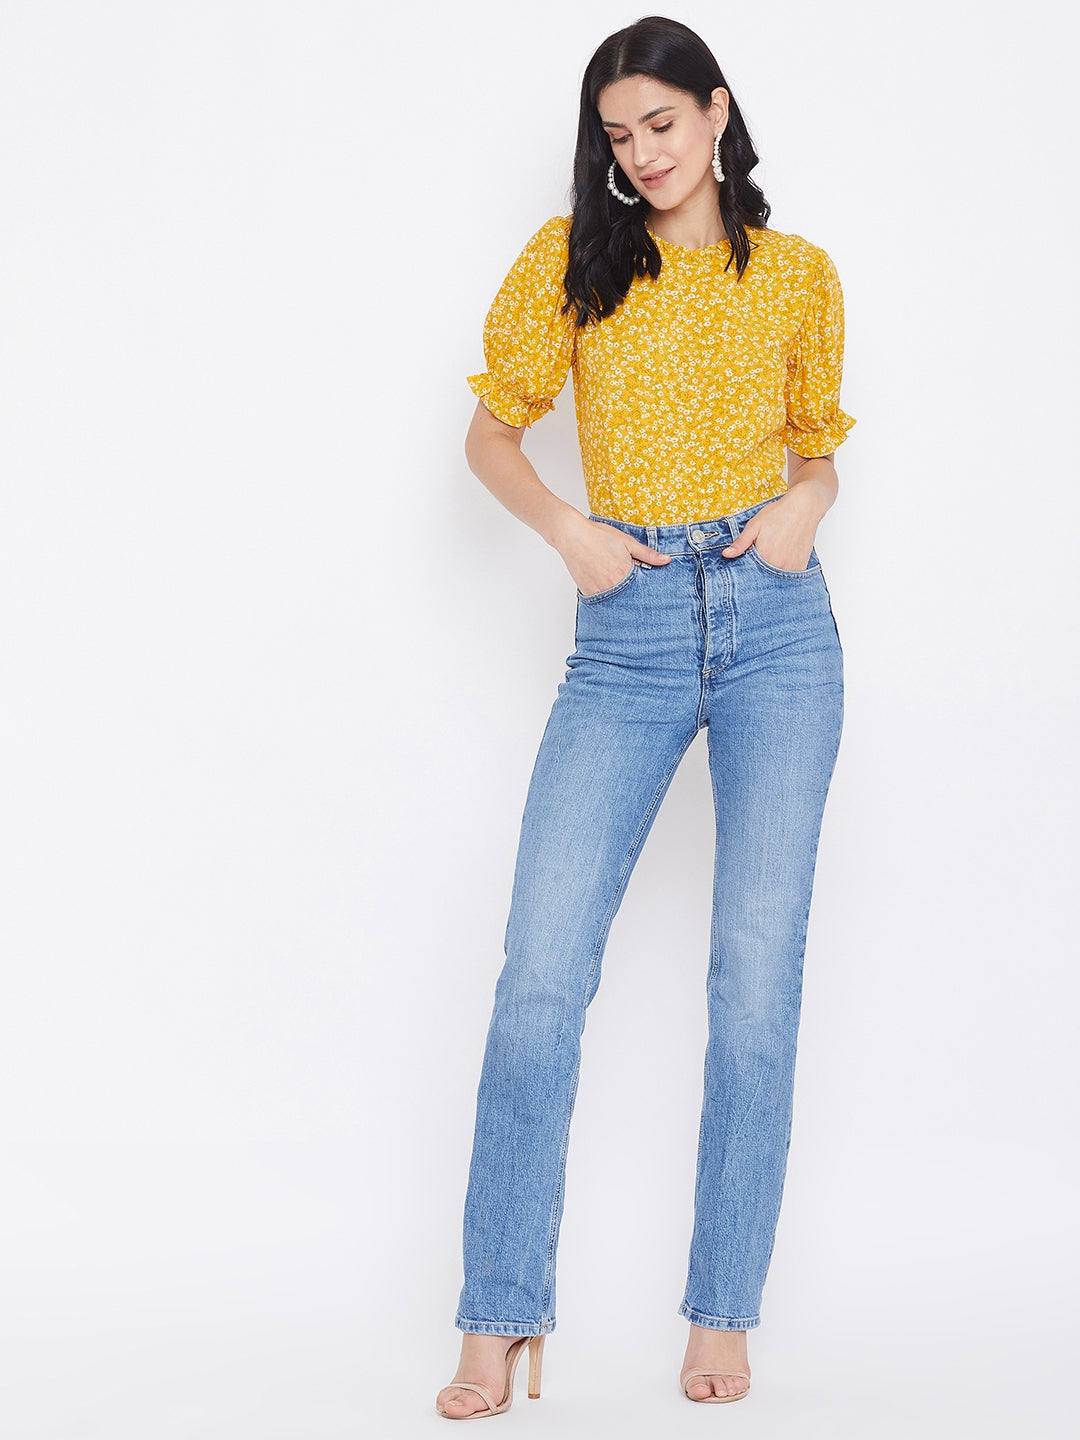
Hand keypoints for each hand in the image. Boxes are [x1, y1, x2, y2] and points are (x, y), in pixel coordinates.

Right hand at [552, 513, 670, 595]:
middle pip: (629, 598)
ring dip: (620, 599)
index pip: (642, 590)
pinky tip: (609, 591)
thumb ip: (648, 554)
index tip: (653, 597)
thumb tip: (667, 560)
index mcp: (625, 573)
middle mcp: (613, 585)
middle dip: (634, 597)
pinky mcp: (587, 592)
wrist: (571, 535)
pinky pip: (601, 601)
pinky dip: (606, 598)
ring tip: (622, 593)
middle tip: (637, 598)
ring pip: (615, 601)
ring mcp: (599, 590)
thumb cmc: (598, 536)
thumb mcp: (627, 542)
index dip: (647, 592)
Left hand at [721, 486, 823, 570]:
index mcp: (766, 557)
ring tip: (771, 554)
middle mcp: (780, 566)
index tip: (744, 562)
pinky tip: (780, 559)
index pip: (749, 573)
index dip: (744, 568)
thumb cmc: (779, 514)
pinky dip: (781, 572)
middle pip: (762, 577)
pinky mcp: (801, 567)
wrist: (805, 507)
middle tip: (760, 556)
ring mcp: (792, 568)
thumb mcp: (754, 526)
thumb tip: (726, 555)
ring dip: (769, 573)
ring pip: (775, 578)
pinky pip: (787, 577)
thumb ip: (740, 543)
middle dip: (757, 571)